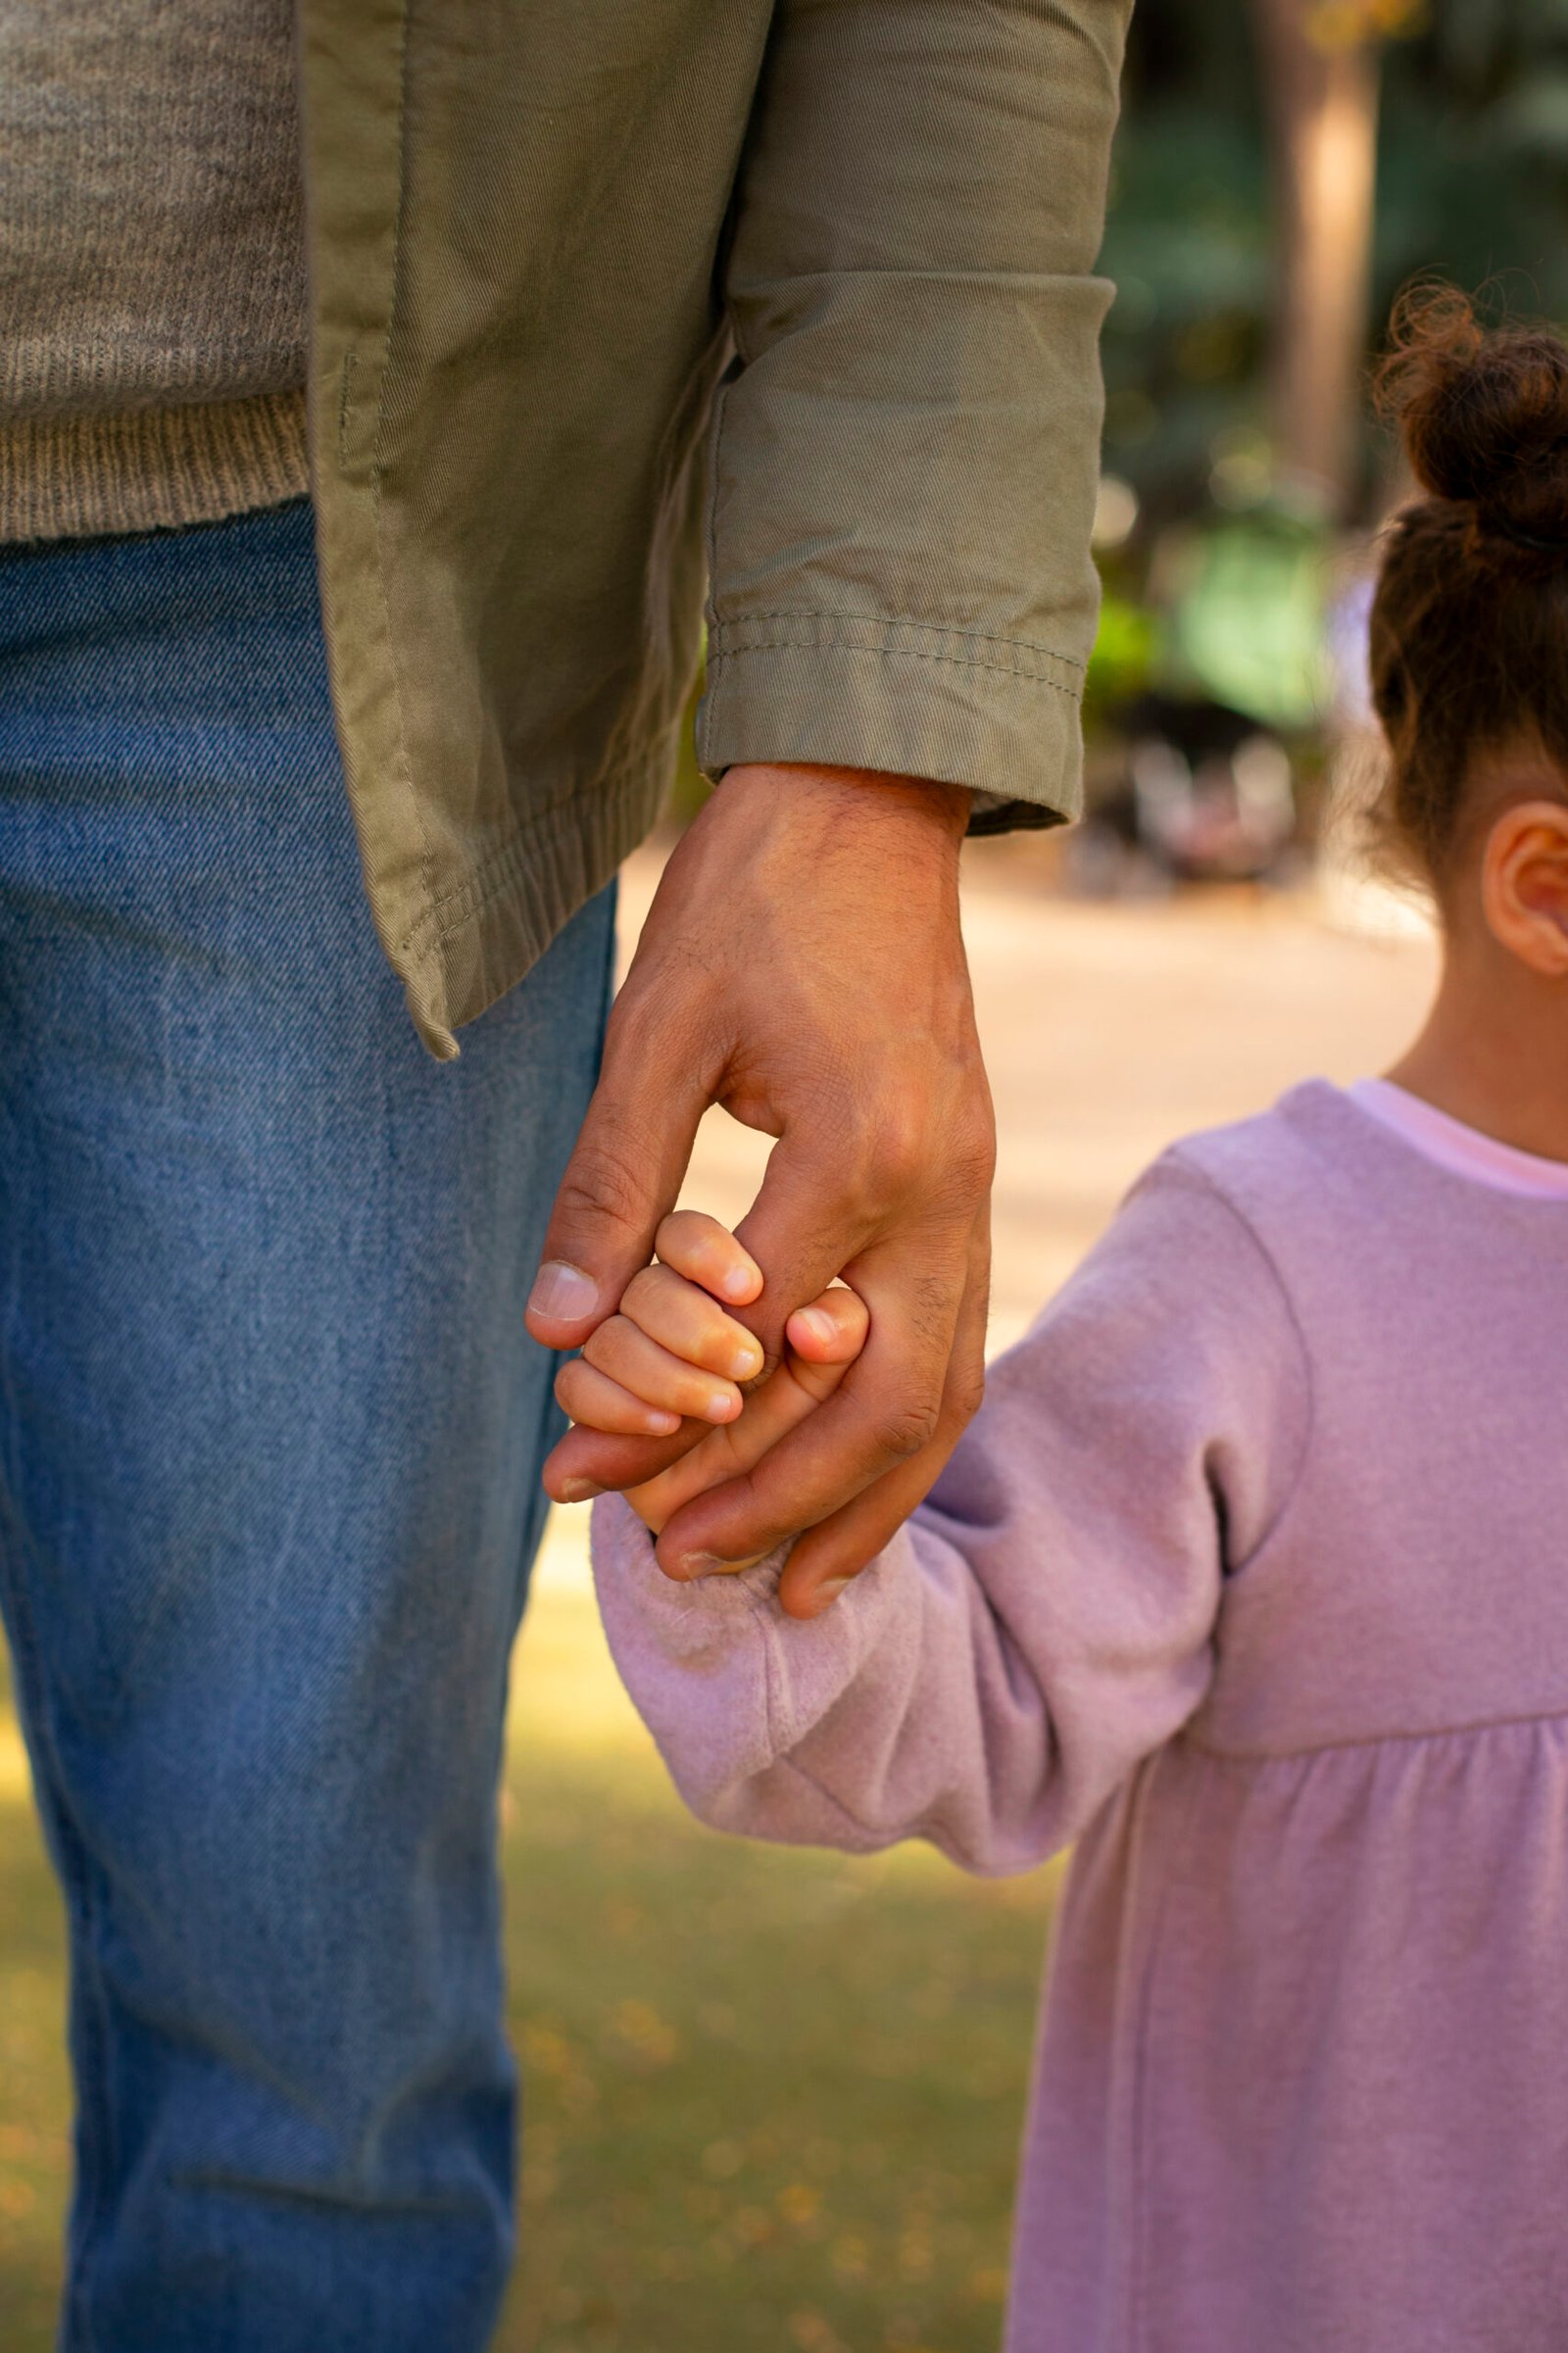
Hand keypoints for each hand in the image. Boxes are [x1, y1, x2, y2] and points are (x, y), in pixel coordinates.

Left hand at [525, 761, 993, 1614]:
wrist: (871, 808)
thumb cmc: (755, 904)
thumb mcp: (655, 1030)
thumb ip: (612, 1186)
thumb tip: (557, 1334)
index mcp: (859, 1154)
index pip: (750, 1342)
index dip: (661, 1420)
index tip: (577, 1475)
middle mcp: (942, 1194)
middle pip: (877, 1404)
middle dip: (776, 1500)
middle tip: (677, 1565)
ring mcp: (974, 1194)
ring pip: (942, 1393)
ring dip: (865, 1497)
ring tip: (795, 1588)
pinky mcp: (971, 1188)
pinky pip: (954, 1343)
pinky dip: (902, 1430)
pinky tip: (857, 1477)